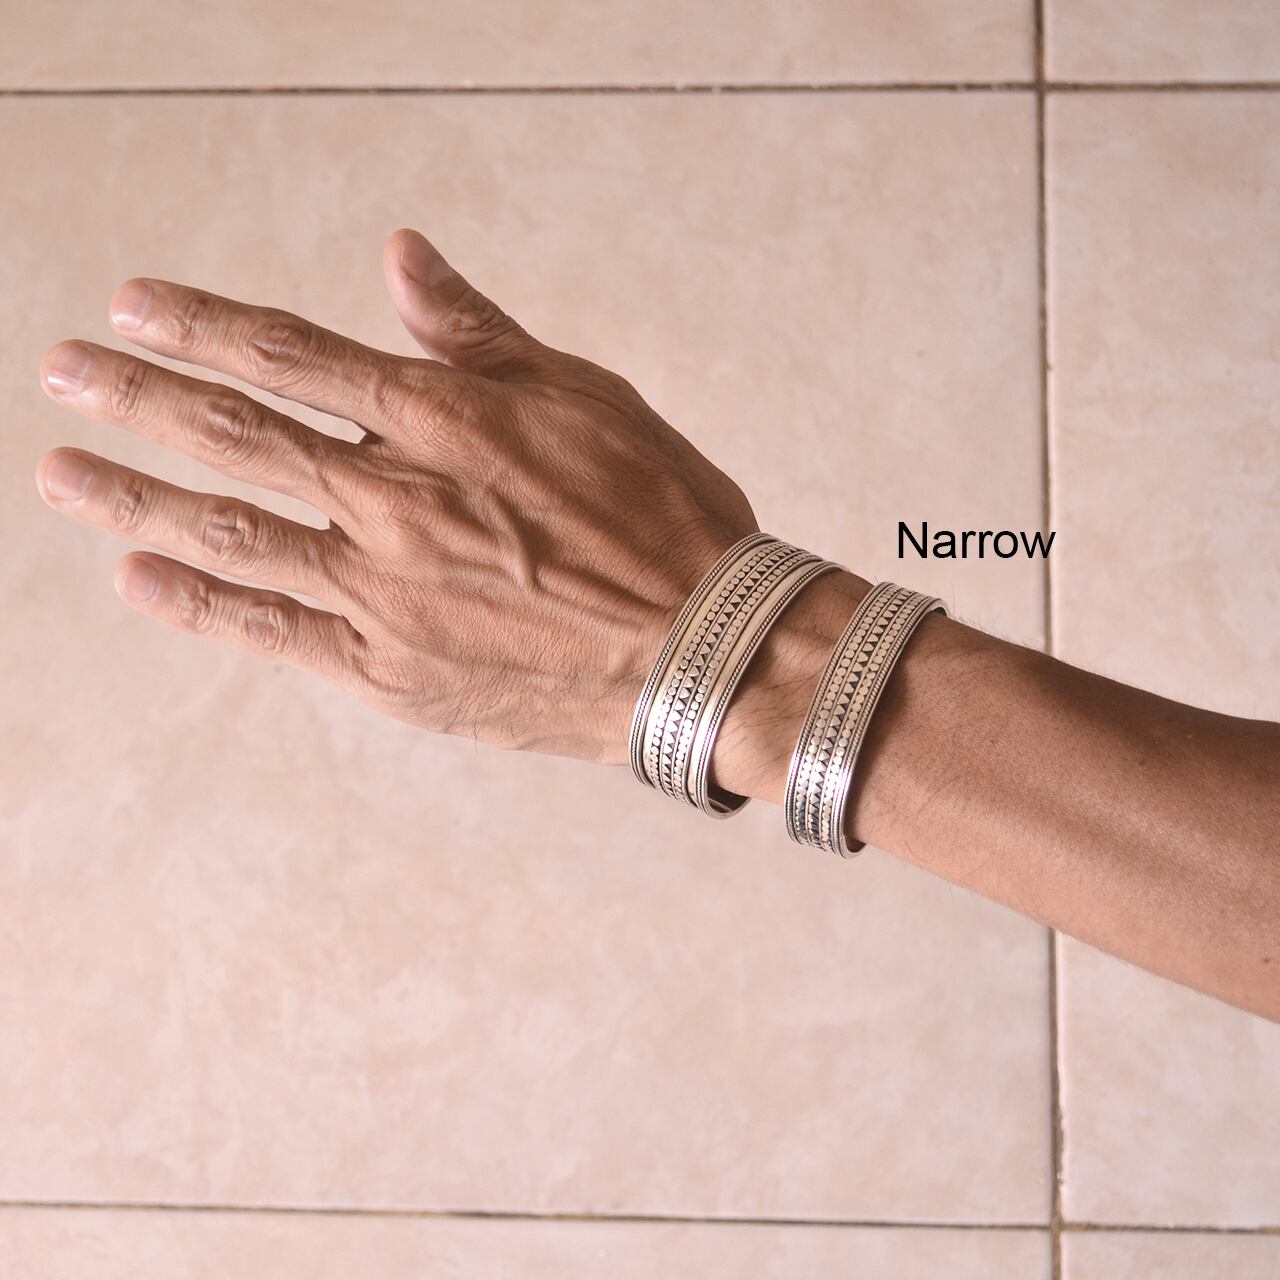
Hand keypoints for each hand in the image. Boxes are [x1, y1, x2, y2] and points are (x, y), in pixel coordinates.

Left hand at [37, 229, 758, 765]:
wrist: (702, 655)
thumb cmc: (663, 518)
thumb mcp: (587, 398)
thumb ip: (480, 335)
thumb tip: (401, 258)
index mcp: (447, 422)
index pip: (293, 357)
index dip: (205, 325)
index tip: (134, 308)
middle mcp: (397, 502)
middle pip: (238, 436)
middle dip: (138, 398)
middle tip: (63, 373)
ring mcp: (386, 593)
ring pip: (234, 533)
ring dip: (137, 497)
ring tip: (62, 472)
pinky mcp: (392, 672)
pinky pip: (274, 631)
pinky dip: (201, 602)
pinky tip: (140, 576)